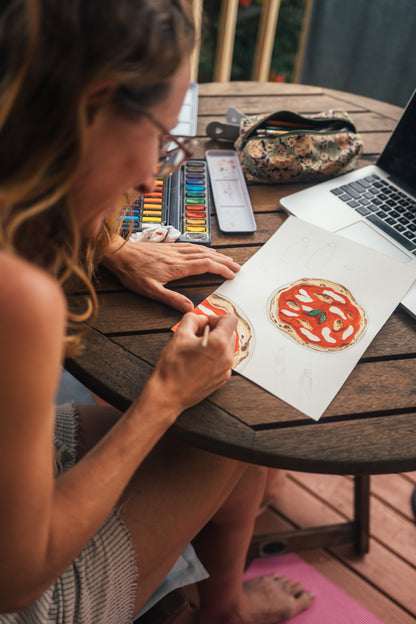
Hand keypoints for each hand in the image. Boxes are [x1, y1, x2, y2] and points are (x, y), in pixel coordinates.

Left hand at [102, 236, 239, 311]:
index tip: (232, 274)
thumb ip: (171, 299)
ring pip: (201, 250)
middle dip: (224, 261)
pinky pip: (192, 246)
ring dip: (216, 255)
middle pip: (208, 256)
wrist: (119, 254)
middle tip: (237, 267)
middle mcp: (179, 256)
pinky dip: (204, 249)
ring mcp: (174, 250)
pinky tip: (206, 251)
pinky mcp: (169, 247)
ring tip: (227, 259)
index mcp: (177, 266)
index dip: (221, 269)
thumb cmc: (133, 273)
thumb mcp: (151, 291)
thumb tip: (189, 308)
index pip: (205, 266)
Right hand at [149, 312, 236, 413]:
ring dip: (215, 344)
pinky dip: (214, 357)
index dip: (217, 317)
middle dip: (216, 330)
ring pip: (226, 347)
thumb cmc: (172, 368)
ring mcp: (226, 369)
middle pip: (229, 333)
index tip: (206, 322)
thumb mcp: (179, 336)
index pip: (230, 320)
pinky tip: (199, 360)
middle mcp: (226, 357)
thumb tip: (199, 318)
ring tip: (197, 348)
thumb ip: (192, 319)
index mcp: (218, 343)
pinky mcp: (222, 379)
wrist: (168, 395)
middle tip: (198, 334)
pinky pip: (223, 361)